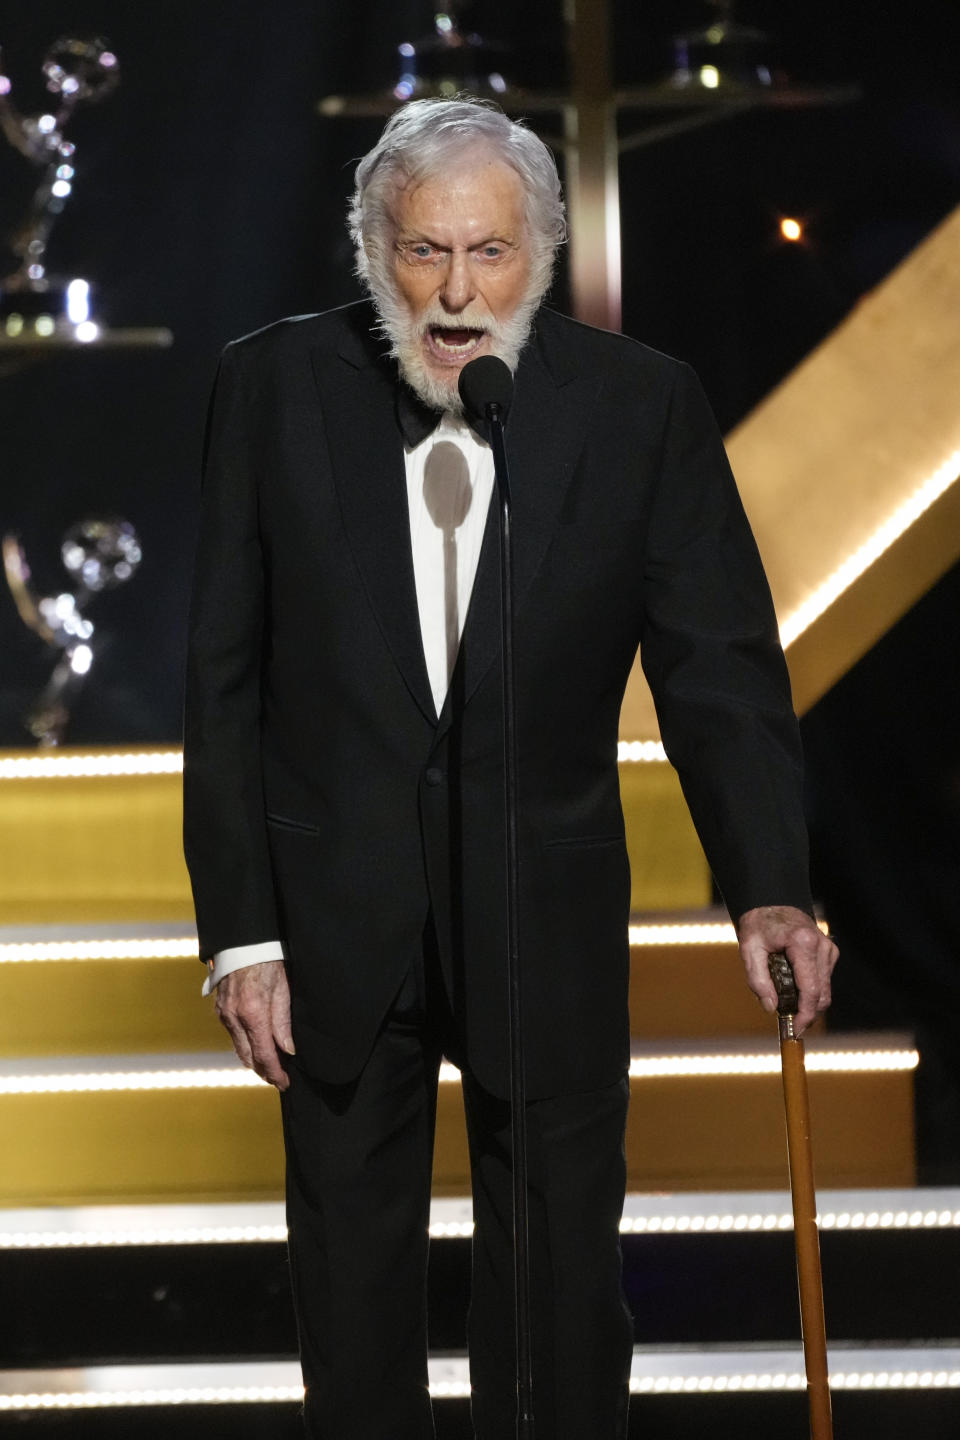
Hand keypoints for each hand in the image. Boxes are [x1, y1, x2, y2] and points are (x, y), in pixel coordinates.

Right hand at [214, 959, 294, 1090]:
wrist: (242, 943)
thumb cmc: (267, 962)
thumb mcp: (283, 989)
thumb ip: (283, 1022)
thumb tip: (288, 1050)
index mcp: (253, 1014)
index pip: (264, 1055)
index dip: (275, 1073)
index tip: (285, 1084)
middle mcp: (235, 1018)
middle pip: (249, 1057)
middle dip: (264, 1072)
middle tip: (279, 1080)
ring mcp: (225, 1015)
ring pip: (239, 1049)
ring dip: (254, 1060)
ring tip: (271, 1067)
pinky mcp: (221, 1010)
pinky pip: (233, 1036)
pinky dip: (245, 1046)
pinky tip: (256, 1047)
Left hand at [736, 904, 838, 1036]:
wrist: (772, 902)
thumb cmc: (759, 925)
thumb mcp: (749, 950)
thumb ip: (758, 980)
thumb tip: (771, 1008)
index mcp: (802, 943)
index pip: (811, 989)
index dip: (805, 1014)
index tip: (796, 1030)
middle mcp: (821, 946)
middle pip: (822, 994)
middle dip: (807, 1013)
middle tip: (789, 1025)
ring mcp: (828, 950)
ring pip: (825, 990)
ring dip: (809, 1003)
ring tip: (787, 1006)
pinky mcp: (829, 953)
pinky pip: (823, 981)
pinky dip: (811, 992)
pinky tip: (793, 991)